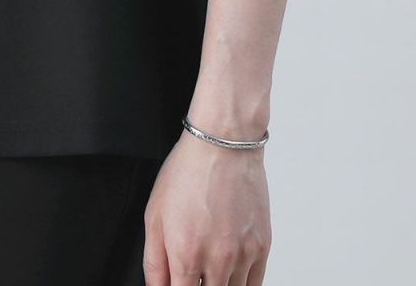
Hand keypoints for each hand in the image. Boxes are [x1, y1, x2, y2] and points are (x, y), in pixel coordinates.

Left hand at [141, 130, 271, 284]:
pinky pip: (255, 285)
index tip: (177, 283)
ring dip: (218, 285)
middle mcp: (216, 260)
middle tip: (193, 272)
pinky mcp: (262, 247)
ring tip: (209, 269)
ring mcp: (243, 255)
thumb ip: (154, 262)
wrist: (223, 144)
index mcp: (185, 254)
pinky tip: (230, 272)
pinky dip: (241, 284)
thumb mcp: (154, 215)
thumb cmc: (188, 172)